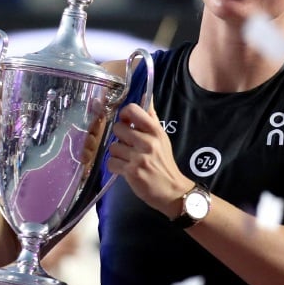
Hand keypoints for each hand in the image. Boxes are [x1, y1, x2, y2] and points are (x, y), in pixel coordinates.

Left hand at [106, 103, 192, 218]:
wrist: (172, 190)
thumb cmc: (164, 162)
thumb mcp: (161, 137)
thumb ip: (151, 117)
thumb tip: (146, 95)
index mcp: (155, 130)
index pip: (132, 110)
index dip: (124, 115)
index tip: (127, 123)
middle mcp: (147, 141)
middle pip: (118, 128)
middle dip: (120, 138)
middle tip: (128, 145)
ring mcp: (138, 157)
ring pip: (112, 147)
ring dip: (117, 154)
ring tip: (127, 159)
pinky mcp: (131, 172)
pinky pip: (111, 162)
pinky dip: (115, 166)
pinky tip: (124, 169)